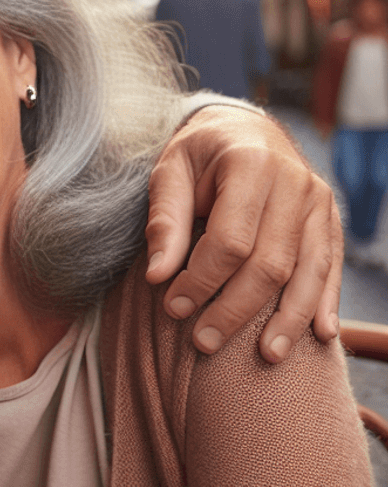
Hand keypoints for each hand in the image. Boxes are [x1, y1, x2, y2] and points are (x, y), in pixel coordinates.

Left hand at [144, 106, 341, 361]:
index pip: (229, 240)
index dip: (201, 279)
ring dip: (287, 318)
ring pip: (307, 271)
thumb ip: (164, 222)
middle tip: (203, 342)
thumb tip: (157, 277)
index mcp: (250, 164)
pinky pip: (331, 266)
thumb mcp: (169, 173)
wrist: (242, 129)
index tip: (172, 307)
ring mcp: (318, 202)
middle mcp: (294, 183)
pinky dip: (326, 302)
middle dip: (235, 309)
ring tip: (265, 356)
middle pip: (269, 263)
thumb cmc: (198, 155)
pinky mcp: (330, 219)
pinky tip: (320, 336)